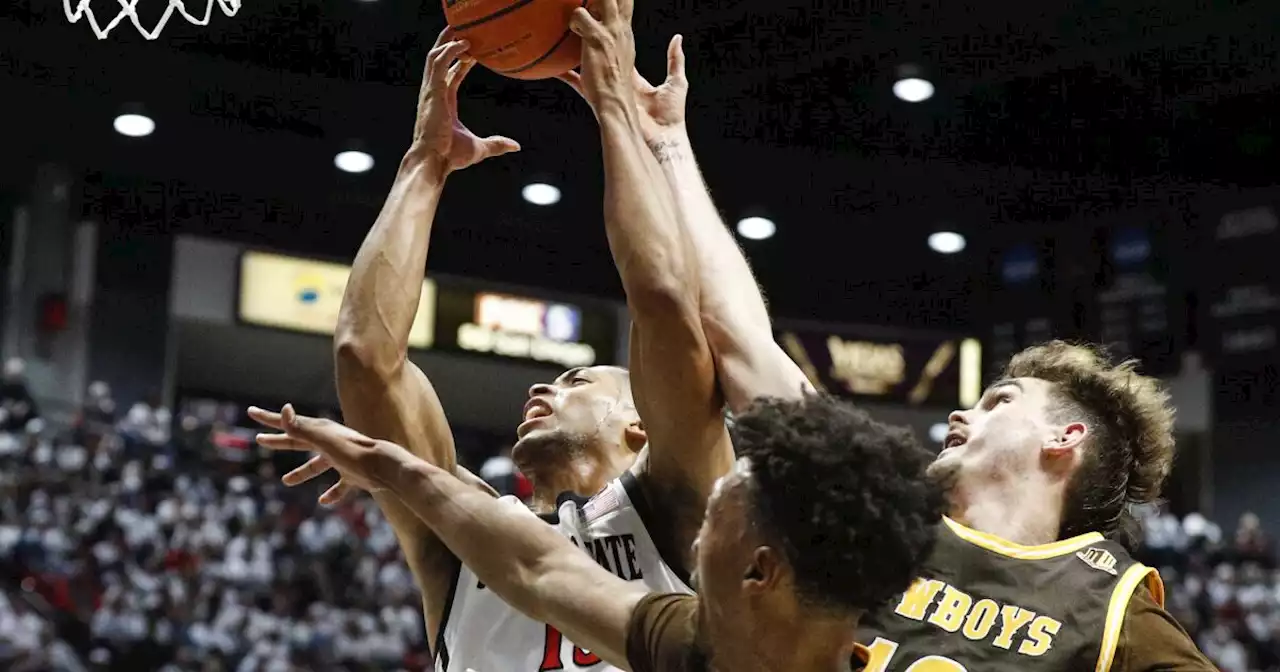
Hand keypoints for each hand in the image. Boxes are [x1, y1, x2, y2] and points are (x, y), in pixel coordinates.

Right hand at [248, 404, 415, 504]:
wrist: (385, 468)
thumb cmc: (354, 453)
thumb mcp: (323, 441)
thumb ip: (302, 428)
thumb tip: (285, 410)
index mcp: (320, 432)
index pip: (289, 423)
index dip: (269, 419)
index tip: (251, 412)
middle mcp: (330, 443)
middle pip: (299, 442)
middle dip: (279, 441)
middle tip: (259, 440)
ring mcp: (342, 459)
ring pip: (317, 466)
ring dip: (301, 472)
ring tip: (286, 481)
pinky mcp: (353, 475)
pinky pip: (339, 485)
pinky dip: (332, 493)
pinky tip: (324, 502)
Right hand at [409, 28, 520, 176]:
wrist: (434, 162)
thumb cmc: (450, 157)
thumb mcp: (479, 148)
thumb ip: (497, 144)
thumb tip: (516, 146)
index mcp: (443, 102)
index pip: (450, 73)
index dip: (460, 60)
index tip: (474, 50)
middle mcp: (435, 93)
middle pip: (439, 59)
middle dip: (449, 42)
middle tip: (465, 29)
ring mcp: (431, 91)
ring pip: (435, 55)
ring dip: (448, 41)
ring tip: (464, 29)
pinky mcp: (431, 91)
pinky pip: (437, 63)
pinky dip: (449, 50)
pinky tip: (465, 44)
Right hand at [558, 34, 687, 144]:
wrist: (663, 141)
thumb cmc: (671, 116)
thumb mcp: (677, 82)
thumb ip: (675, 59)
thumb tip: (677, 39)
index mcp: (636, 82)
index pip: (620, 57)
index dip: (612, 42)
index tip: (605, 29)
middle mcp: (620, 86)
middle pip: (602, 62)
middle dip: (593, 47)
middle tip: (583, 31)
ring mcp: (610, 94)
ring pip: (589, 71)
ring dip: (579, 58)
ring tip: (569, 41)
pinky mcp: (605, 104)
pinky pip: (582, 87)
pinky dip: (570, 78)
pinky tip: (560, 67)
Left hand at [559, 0, 636, 114]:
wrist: (616, 105)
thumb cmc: (606, 95)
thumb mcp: (595, 76)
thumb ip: (577, 69)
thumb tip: (559, 71)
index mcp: (625, 38)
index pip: (625, 7)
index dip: (615, 2)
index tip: (598, 5)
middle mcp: (621, 31)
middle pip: (621, 0)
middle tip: (592, 6)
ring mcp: (611, 32)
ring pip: (605, 0)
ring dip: (590, 4)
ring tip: (580, 21)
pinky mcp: (598, 37)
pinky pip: (580, 15)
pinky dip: (573, 21)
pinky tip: (572, 31)